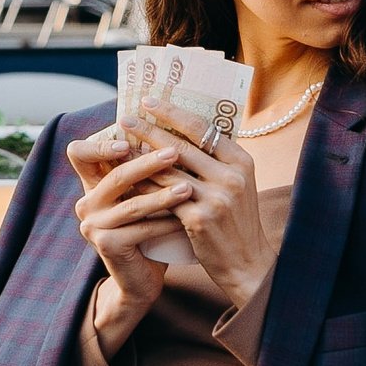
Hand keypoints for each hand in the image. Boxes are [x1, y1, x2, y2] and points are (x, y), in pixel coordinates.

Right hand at [71, 135, 188, 351]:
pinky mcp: (106, 245)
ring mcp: (93, 225)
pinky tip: (188, 216)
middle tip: (176, 153)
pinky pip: (142, 229)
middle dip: (147, 163)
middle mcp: (86, 202)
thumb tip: (176, 126)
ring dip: (162, 195)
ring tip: (189, 188)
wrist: (142, 278)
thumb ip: (146, 168)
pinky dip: (167, 222)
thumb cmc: (150, 228)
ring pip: (132, 204)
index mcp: (92, 183)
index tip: (129, 136)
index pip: (79, 152)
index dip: (100, 143)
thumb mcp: (143, 194)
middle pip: (115, 175)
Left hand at [126, 100, 274, 310]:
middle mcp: (231, 176)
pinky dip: (143, 187)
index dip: (173, 112)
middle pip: (181, 145)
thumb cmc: (238, 223)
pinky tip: (126, 181)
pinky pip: (162, 197)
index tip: (149, 101)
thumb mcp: (239, 186)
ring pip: (167, 171)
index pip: (202, 127)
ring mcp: (216, 198)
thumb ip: (217, 161)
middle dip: (148, 129)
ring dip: (139, 158)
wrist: (248, 264)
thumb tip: (183, 133)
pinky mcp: (199, 219)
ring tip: (118, 148)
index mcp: (241, 161)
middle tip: (124, 117)